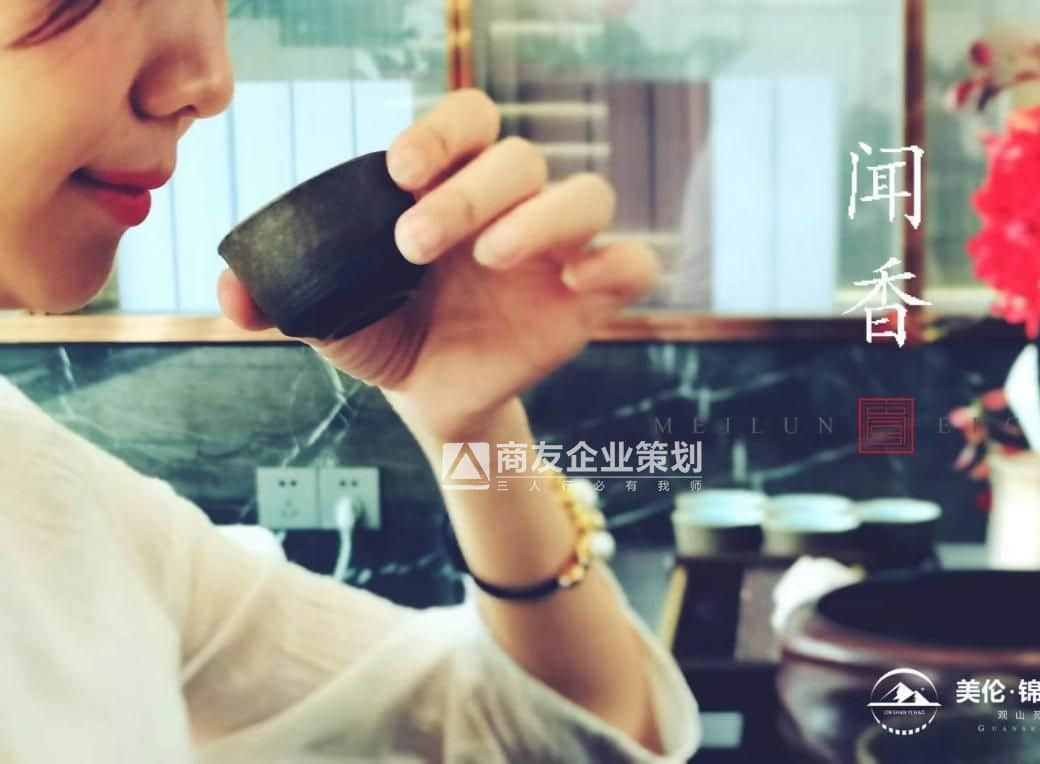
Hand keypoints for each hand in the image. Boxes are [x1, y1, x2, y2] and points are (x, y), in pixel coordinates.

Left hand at [219, 89, 657, 443]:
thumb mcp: (329, 314)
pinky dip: (619, 265)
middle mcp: (510, 203)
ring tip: (490, 259)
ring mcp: (557, 248)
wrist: (431, 395)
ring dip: (542, 217)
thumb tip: (231, 297)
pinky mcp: (590, 296)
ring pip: (587, 194)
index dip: (444, 132)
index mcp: (452, 185)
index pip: (470, 120)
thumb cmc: (386, 332)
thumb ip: (282, 295)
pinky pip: (635, 263)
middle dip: (469, 193)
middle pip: (521, 158)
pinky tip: (578, 285)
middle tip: (413, 243)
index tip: (401, 171)